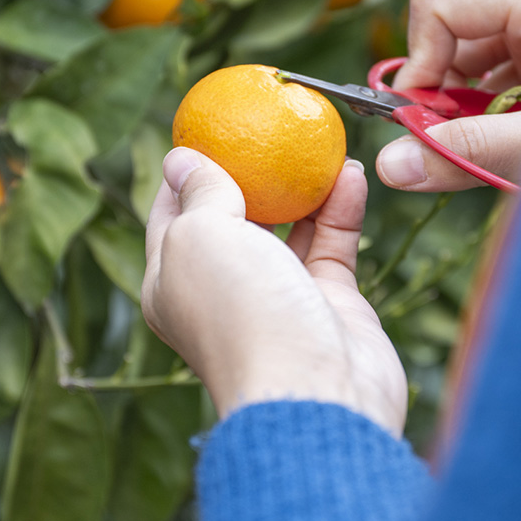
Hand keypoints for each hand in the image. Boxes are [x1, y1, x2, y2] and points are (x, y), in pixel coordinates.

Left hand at [142, 147, 408, 436]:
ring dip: (303, 184)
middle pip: (233, 216)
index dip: (184, 169)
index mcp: (172, 281)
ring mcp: (277, 294)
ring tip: (319, 143)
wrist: (316, 392)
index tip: (207, 128)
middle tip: (267, 127)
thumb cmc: (242, 311)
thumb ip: (197, 192)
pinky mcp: (327, 301)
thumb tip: (179, 158)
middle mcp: (222, 287)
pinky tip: (350, 171)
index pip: (170, 213)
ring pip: (288, 226)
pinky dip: (339, 206)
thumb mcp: (200, 237)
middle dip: (250, 171)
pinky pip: (331, 242)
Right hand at [377, 0, 520, 191]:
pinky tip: (499, 139)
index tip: (419, 115)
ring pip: (469, 57)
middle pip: (451, 30)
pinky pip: (494, 76)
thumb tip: (391, 167)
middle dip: (438, 87)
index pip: (439, 3)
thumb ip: (465, 153)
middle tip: (440, 138)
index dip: (418, 59)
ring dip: (459, 103)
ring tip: (476, 145)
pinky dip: (483, 110)